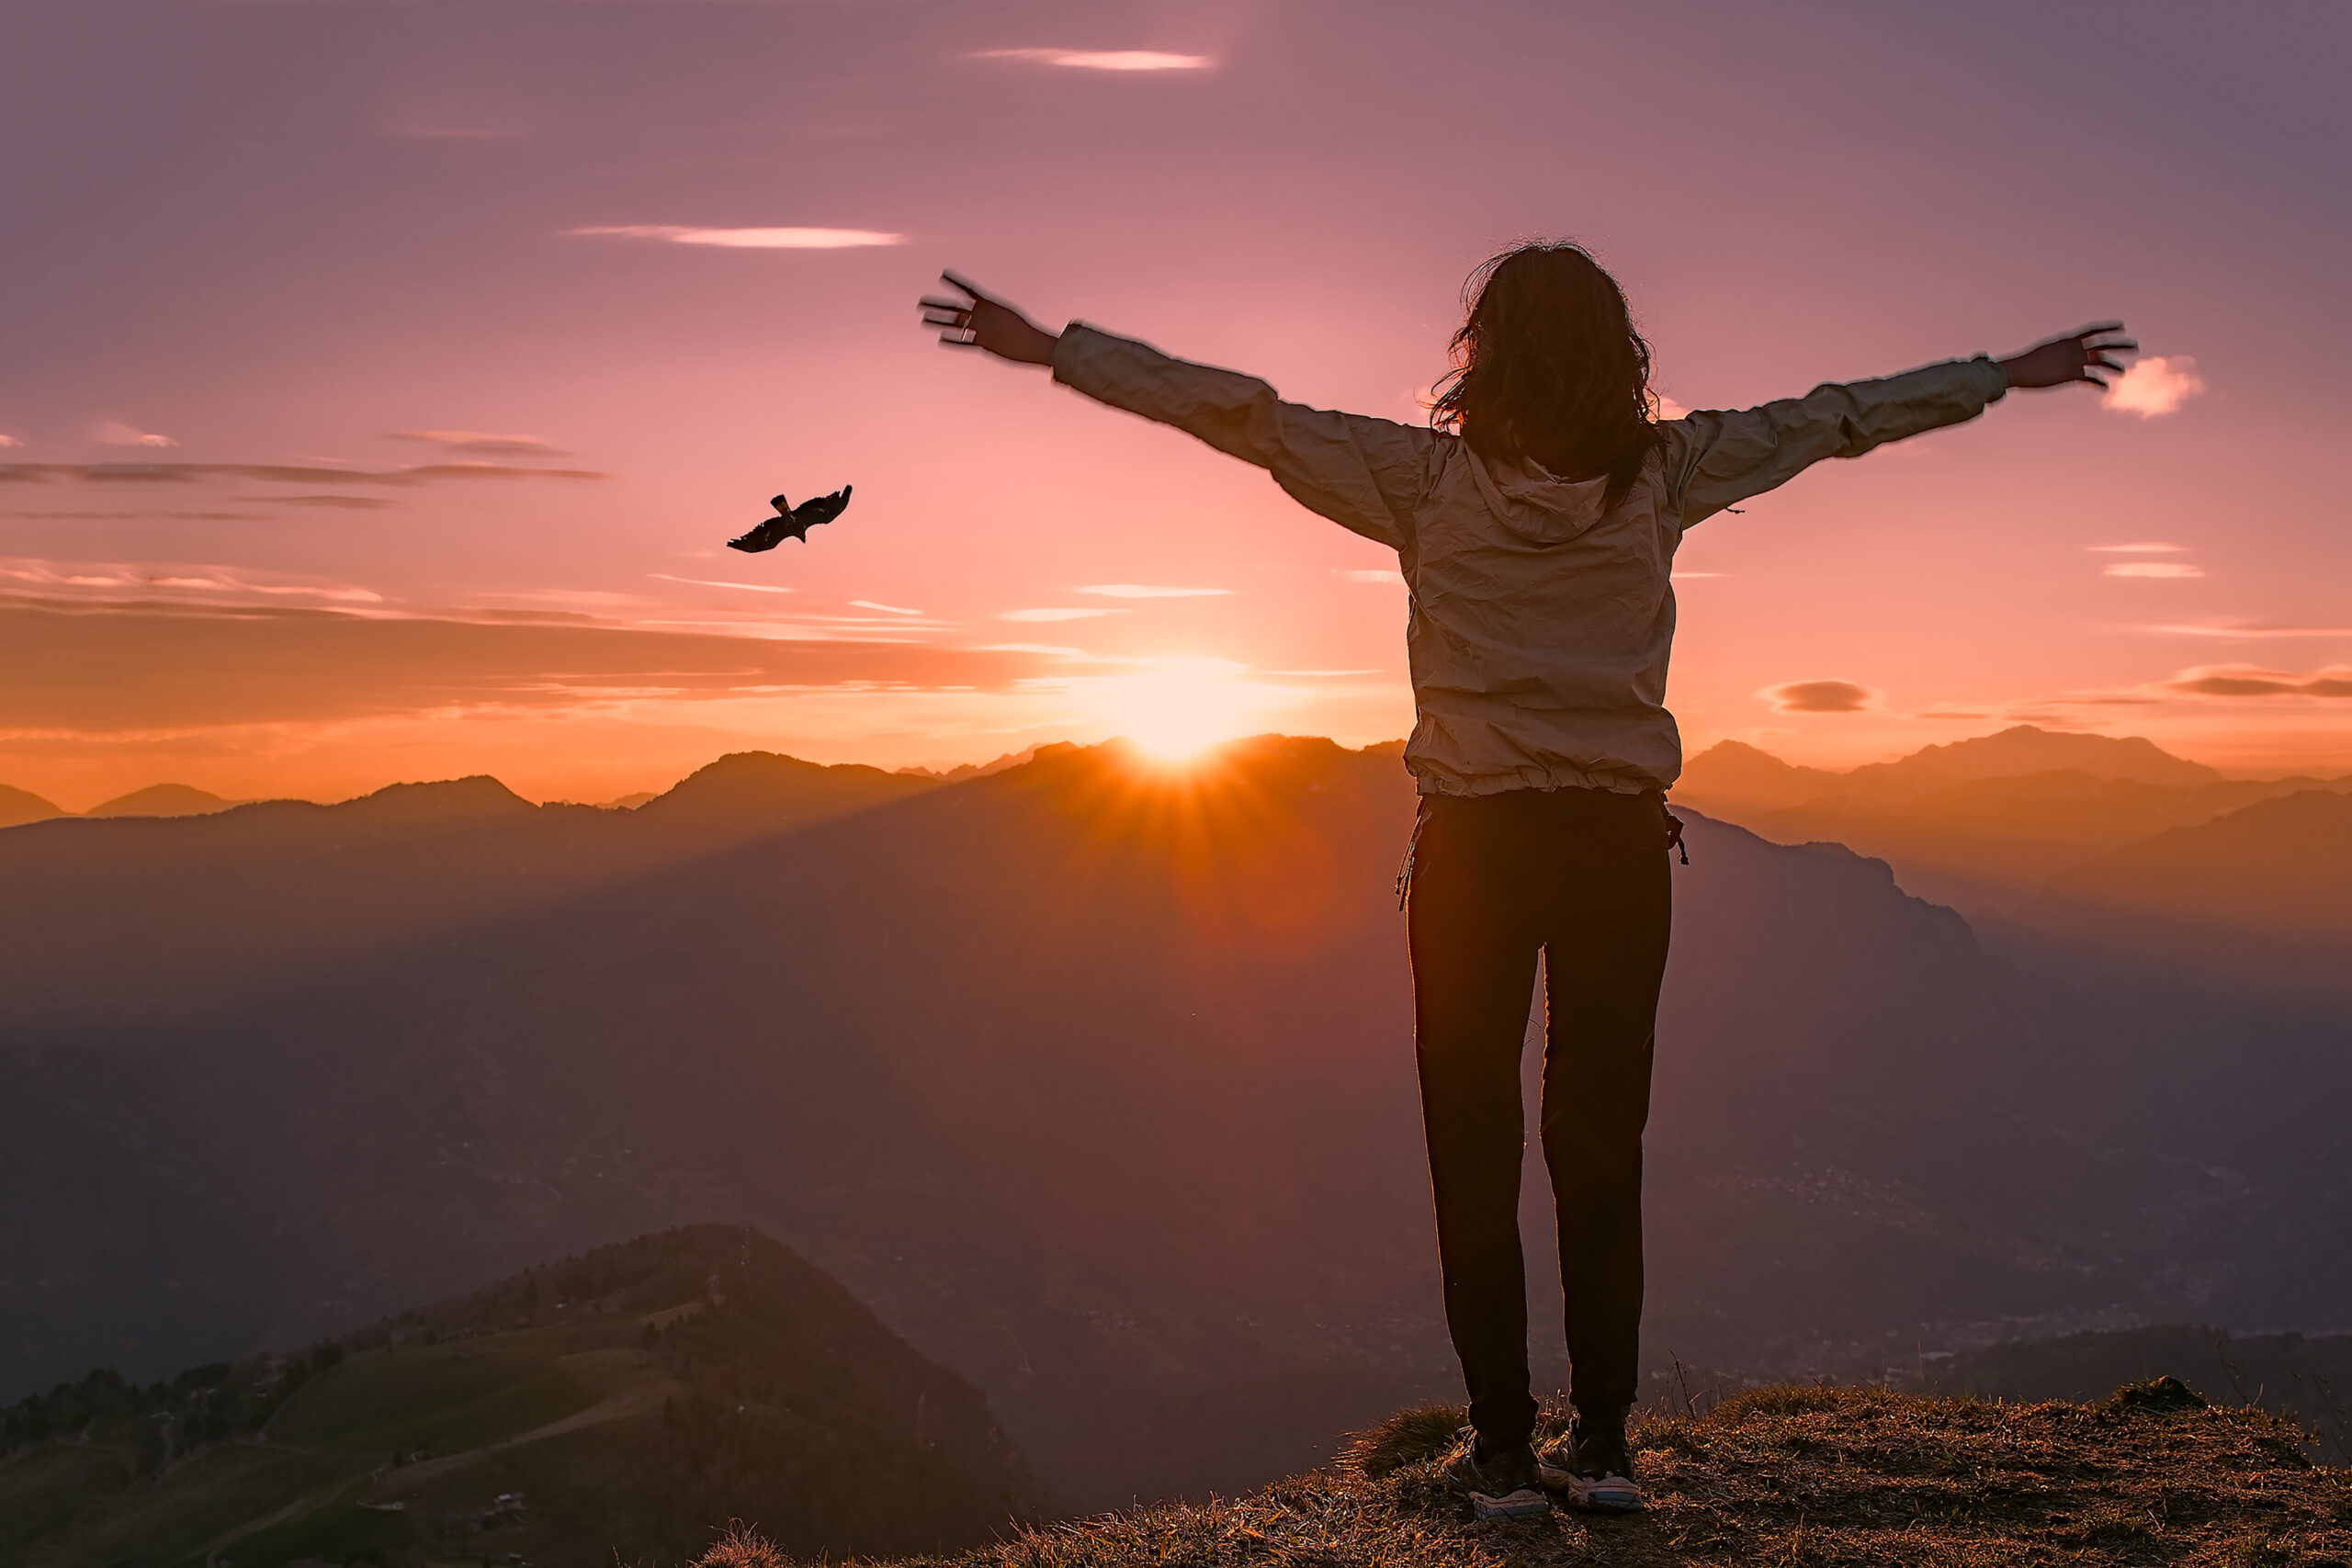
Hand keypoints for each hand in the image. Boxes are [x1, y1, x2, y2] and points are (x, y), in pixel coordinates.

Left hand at [919, 272, 1059, 365]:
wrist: (1033, 342)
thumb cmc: (1023, 329)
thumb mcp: (1006, 314)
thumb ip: (991, 313)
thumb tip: (982, 312)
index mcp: (989, 304)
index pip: (968, 289)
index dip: (955, 281)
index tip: (943, 275)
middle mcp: (982, 315)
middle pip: (954, 308)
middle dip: (936, 305)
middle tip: (920, 303)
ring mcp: (981, 329)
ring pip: (955, 324)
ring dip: (938, 321)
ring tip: (923, 318)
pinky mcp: (983, 344)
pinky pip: (965, 342)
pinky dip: (953, 341)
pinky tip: (941, 339)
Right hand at [1996, 322, 2136, 389]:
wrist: (2017, 369)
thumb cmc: (2025, 364)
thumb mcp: (2043, 353)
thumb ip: (2055, 354)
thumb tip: (2055, 358)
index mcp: (2066, 340)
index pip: (2091, 330)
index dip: (2108, 327)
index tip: (2122, 326)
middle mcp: (2073, 348)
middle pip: (2102, 343)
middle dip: (2120, 344)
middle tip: (2135, 346)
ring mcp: (2073, 359)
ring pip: (2100, 360)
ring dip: (2114, 365)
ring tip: (2123, 371)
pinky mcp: (2071, 374)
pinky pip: (2090, 379)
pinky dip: (2098, 383)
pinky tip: (2105, 388)